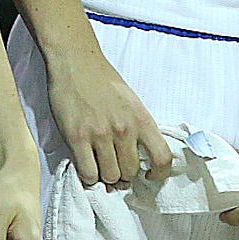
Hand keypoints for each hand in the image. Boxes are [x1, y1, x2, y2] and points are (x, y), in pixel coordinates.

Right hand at [45, 42, 170, 189]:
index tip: (149, 177)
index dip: (159, 175)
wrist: (76, 62)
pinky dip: (89, 177)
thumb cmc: (103, 81)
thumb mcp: (132, 102)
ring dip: (105, 177)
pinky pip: (88, 173)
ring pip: (110, 177)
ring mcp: (100, 134)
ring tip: (100, 167)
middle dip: (124, 176)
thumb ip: (137, 128)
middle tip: (115, 170)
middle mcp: (124, 129)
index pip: (162, 158)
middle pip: (131, 172)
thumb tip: (138, 158)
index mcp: (141, 119)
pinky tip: (87, 167)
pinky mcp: (77, 138)